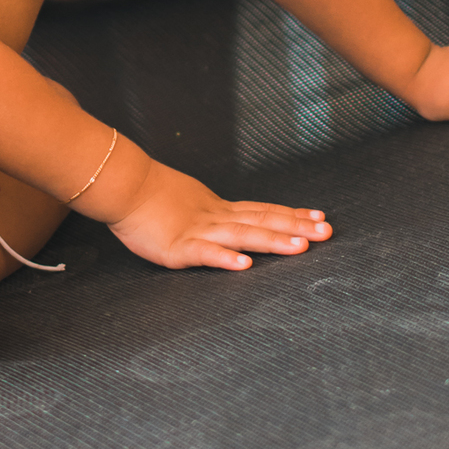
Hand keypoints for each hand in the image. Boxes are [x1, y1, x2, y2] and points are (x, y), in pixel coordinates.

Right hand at [107, 159, 331, 270]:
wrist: (122, 184)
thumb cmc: (147, 194)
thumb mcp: (186, 200)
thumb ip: (205, 213)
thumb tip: (224, 219)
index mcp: (217, 209)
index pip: (262, 210)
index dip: (291, 215)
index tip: (319, 217)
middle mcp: (215, 218)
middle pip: (262, 221)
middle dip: (296, 228)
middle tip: (327, 232)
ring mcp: (198, 232)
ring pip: (242, 236)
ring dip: (272, 241)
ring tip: (300, 247)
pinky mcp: (177, 248)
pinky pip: (204, 254)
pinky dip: (224, 258)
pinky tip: (244, 264)